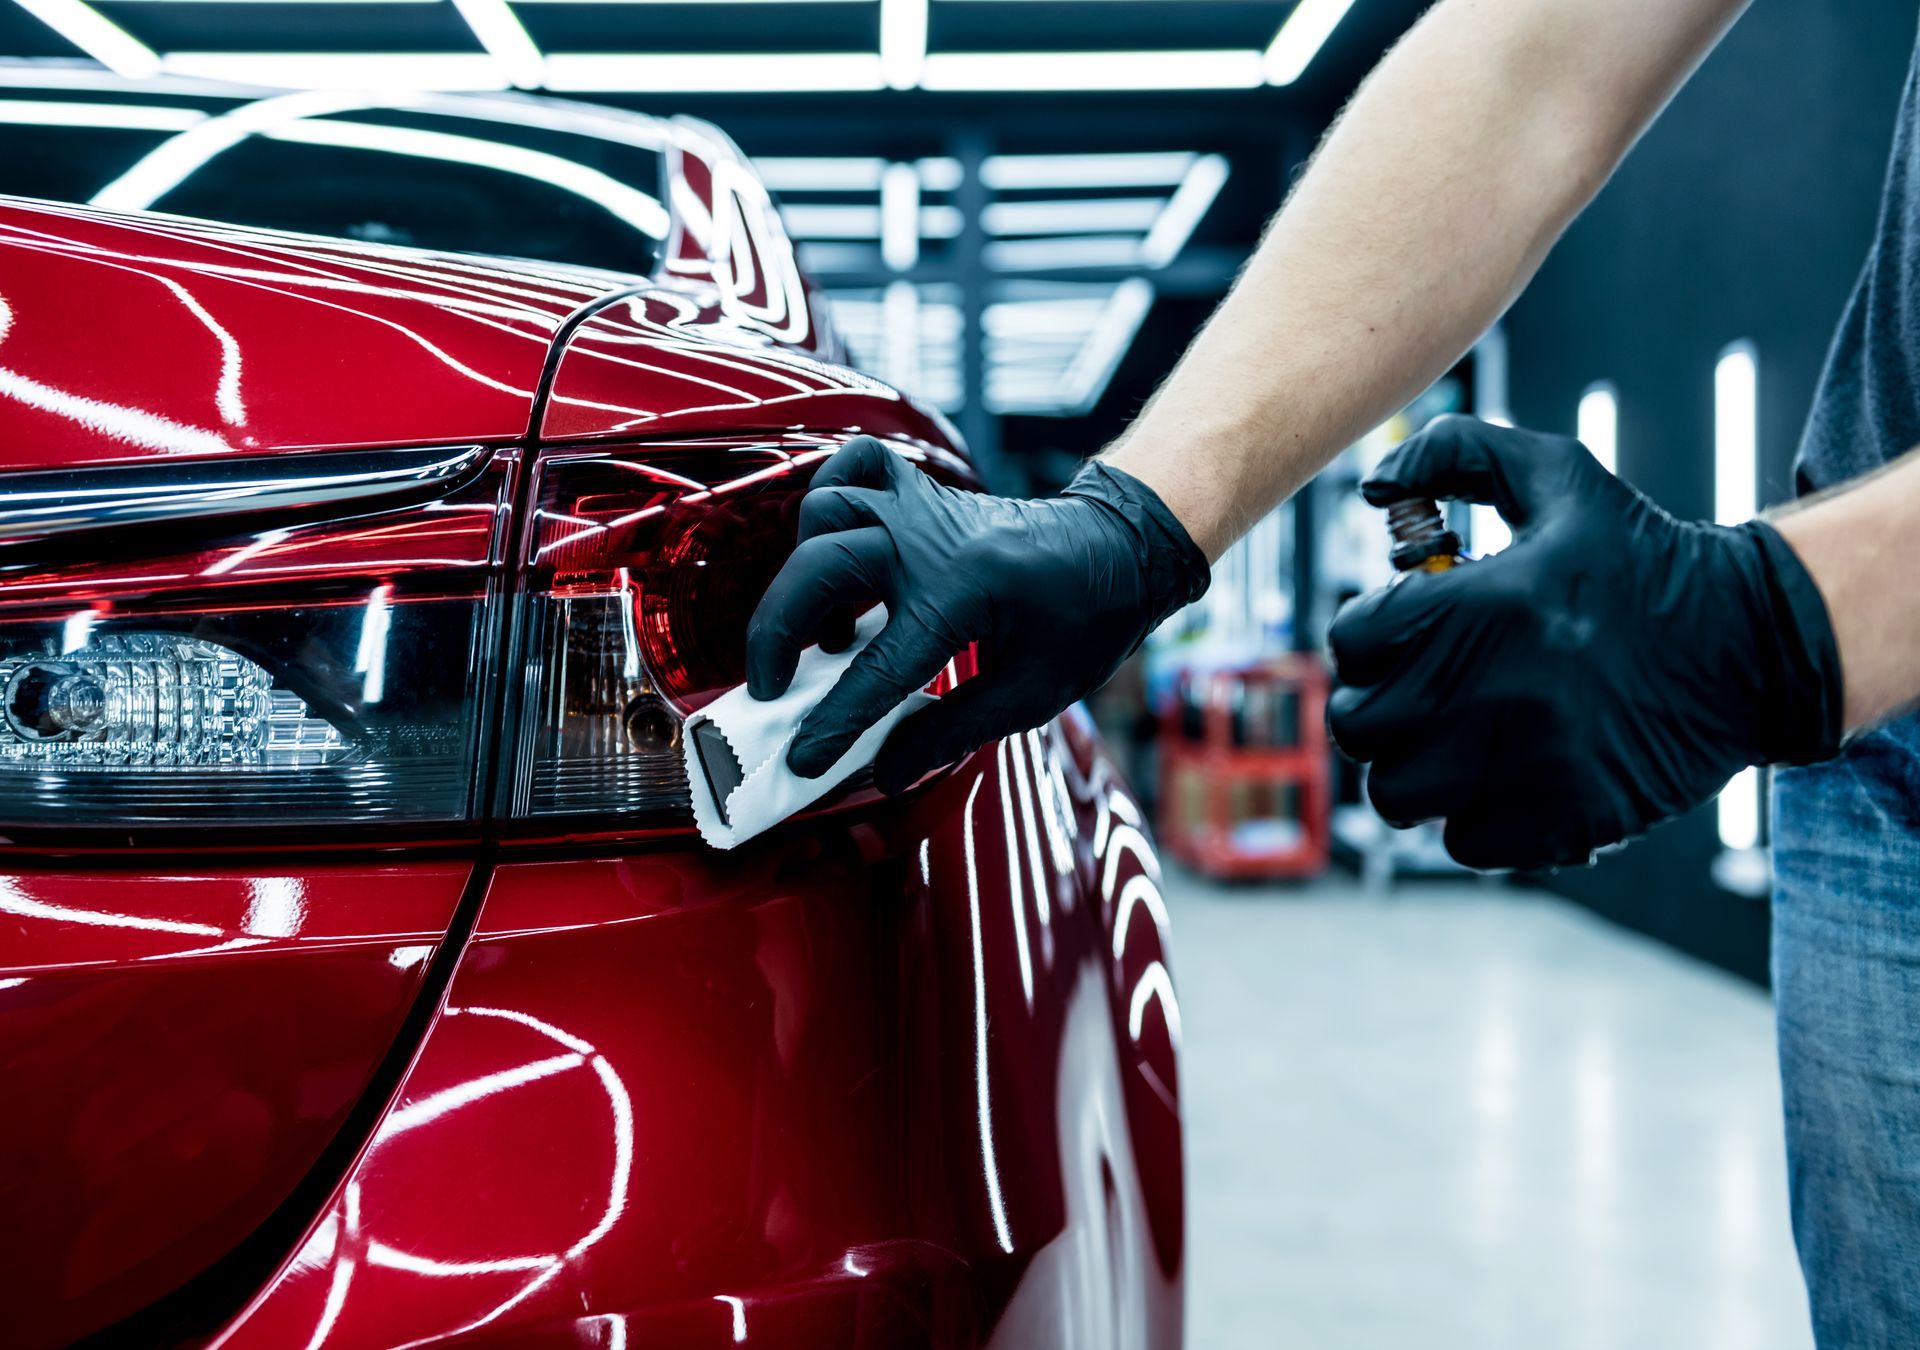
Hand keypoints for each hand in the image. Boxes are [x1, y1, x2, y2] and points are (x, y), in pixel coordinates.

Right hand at [747, 436, 1210, 792]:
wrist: (1120, 546)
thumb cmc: (1087, 617)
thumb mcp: (1031, 694)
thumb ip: (949, 732)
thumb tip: (883, 770)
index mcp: (964, 593)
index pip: (877, 667)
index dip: (831, 721)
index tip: (799, 758)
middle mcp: (931, 539)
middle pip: (821, 569)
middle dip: (778, 634)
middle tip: (773, 688)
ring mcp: (921, 507)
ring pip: (824, 515)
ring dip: (801, 577)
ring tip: (822, 636)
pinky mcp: (919, 491)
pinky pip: (850, 471)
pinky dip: (825, 503)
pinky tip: (831, 554)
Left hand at [1327, 415, 1842, 870]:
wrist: (1748, 646)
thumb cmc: (1636, 559)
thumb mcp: (1558, 477)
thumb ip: (1458, 452)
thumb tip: (1375, 484)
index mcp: (1484, 606)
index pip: (1352, 641)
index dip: (1368, 635)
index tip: (1401, 634)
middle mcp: (1496, 691)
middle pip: (1359, 725)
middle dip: (1379, 701)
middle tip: (1416, 689)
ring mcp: (1527, 766)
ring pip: (1395, 793)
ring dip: (1412, 766)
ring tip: (1453, 735)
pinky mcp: (1560, 822)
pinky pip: (1460, 840)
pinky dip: (1471, 814)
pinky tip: (1507, 771)